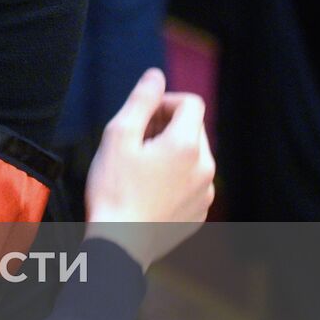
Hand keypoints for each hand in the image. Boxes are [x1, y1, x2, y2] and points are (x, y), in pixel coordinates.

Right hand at [85, 69, 216, 270]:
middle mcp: (205, 168)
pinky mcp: (199, 214)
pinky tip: (146, 190)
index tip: (141, 116)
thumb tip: (155, 75)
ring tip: (138, 168)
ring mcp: (205, 194)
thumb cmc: (113, 188)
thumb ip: (141, 100)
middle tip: (133, 141)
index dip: (164, 100)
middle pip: (193, 129)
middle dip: (166, 126)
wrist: (120, 243)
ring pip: (193, 157)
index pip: (190, 102)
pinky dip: (174, 178)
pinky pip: (192, 183)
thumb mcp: (118, 135)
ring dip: (170, 152)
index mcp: (186, 145)